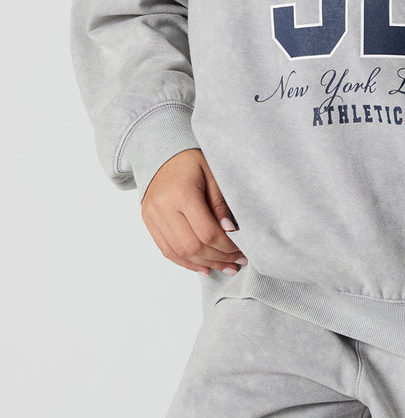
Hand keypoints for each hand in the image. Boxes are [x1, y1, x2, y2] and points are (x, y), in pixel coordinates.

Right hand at [140, 148, 247, 275]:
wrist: (161, 150)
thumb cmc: (192, 159)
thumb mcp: (213, 174)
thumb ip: (220, 203)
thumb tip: (230, 232)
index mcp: (182, 194)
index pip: (207, 232)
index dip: (226, 247)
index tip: (242, 251)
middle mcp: (163, 207)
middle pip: (192, 246)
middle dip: (217, 258)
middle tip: (237, 263)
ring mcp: (152, 216)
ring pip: (178, 252)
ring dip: (203, 264)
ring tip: (224, 267)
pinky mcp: (148, 221)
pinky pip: (166, 250)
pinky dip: (185, 262)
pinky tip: (203, 267)